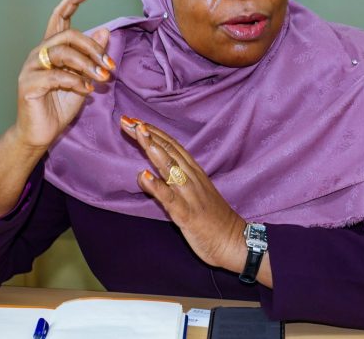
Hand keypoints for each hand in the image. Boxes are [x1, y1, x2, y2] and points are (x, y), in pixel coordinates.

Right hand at [12, 0, 114, 151]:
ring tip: (102, 79)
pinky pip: (56, 76)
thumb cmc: (60, 105)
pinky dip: (77, 82)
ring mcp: (31, 68)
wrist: (41, 133)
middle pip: (67, 36)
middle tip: (110, 67)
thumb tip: (105, 31)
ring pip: (62, 54)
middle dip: (93, 48)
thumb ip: (93, 57)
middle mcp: (39, 54)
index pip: (59, 18)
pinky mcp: (28, 85)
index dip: (71, 2)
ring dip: (88, 65)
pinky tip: (88, 91)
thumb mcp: (84, 78)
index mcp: (51, 49)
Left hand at [120, 116, 249, 274]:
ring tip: (139, 134)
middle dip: (148, 134)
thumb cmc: (212, 220)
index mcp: (194, 172)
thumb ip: (170, 182)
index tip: (135, 120)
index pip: (172, 146)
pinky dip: (157, 186)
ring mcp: (191, 195)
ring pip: (171, 168)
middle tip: (128, 120)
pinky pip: (170, 199)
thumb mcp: (192, 195)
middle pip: (169, 151)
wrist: (234, 242)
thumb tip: (145, 173)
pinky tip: (144, 176)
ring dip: (154, 150)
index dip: (154, 132)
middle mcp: (192, 179)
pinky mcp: (188, 214)